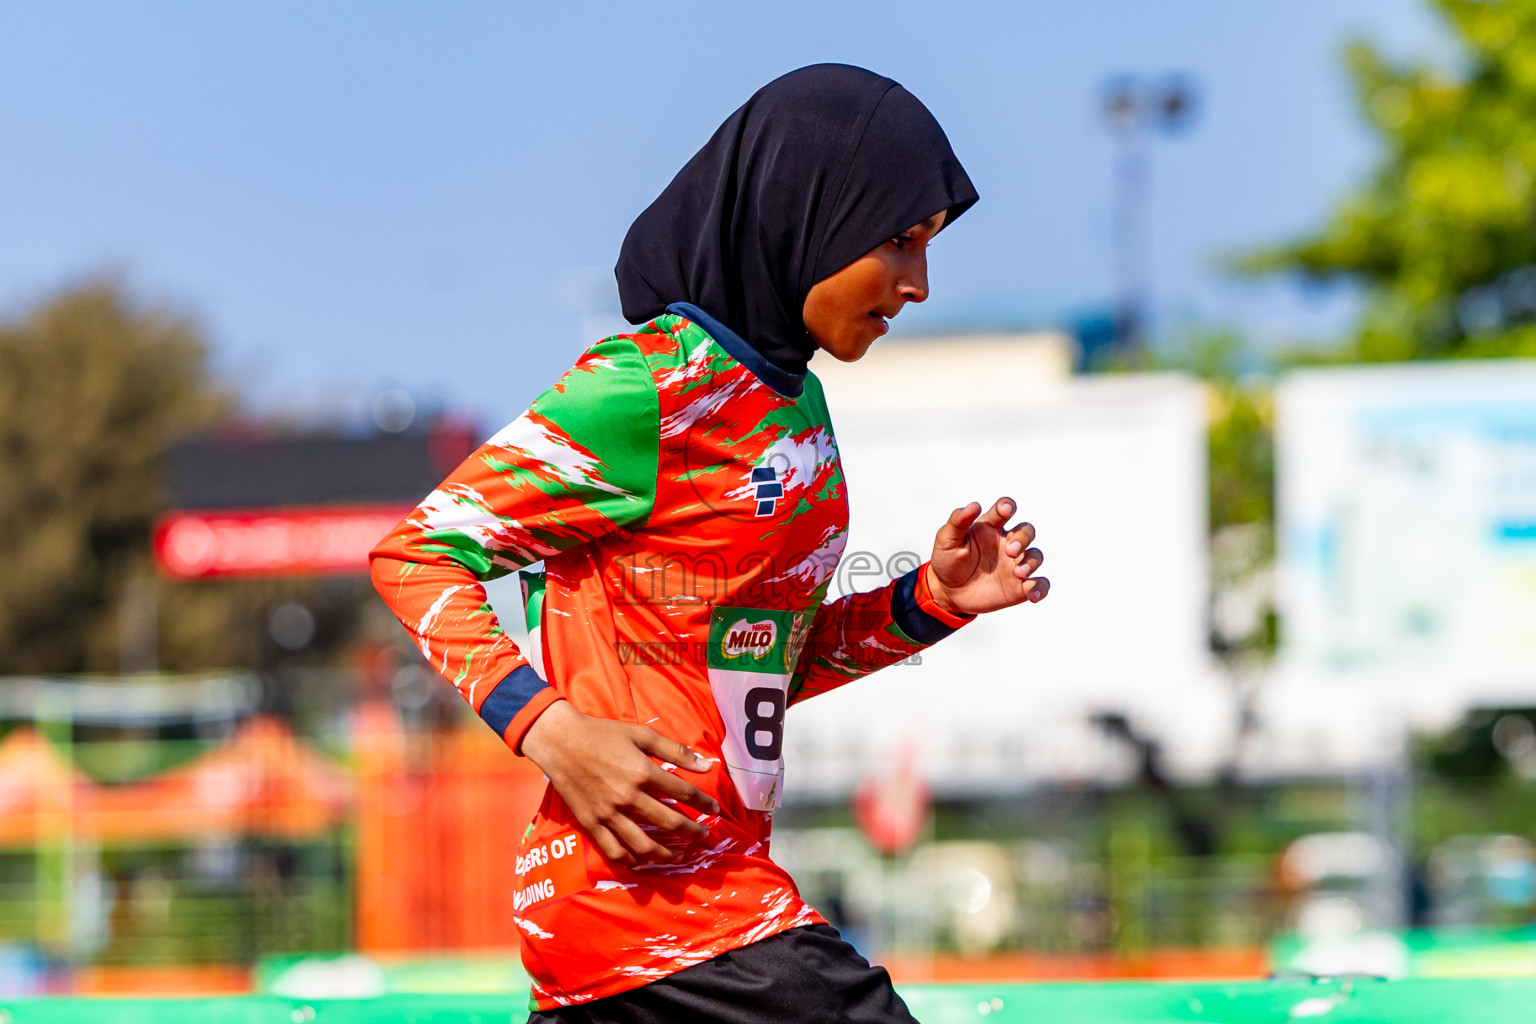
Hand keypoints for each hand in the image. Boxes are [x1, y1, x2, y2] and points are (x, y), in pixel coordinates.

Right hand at [520, 700, 720, 866]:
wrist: (561, 742)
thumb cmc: (603, 734)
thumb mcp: (641, 734)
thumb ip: (675, 750)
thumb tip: (705, 765)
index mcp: (643, 772)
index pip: (683, 793)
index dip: (703, 803)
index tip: (714, 810)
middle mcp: (628, 797)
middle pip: (669, 822)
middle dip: (692, 832)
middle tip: (704, 836)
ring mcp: (609, 814)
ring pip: (643, 845)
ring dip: (665, 854)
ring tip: (678, 855)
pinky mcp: (592, 824)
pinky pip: (614, 851)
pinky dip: (632, 860)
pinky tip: (643, 859)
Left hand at [927, 497, 1048, 616]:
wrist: (947, 592)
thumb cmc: (947, 561)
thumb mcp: (946, 540)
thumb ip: (958, 521)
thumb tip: (974, 505)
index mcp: (990, 528)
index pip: (1005, 509)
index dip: (1008, 506)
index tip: (1005, 510)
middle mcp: (1007, 544)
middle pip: (1027, 531)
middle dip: (1023, 538)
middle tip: (1010, 551)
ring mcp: (1015, 565)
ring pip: (1036, 556)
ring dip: (1031, 562)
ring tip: (1018, 572)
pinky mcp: (1019, 587)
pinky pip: (1040, 584)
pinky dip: (1040, 588)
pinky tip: (1031, 595)